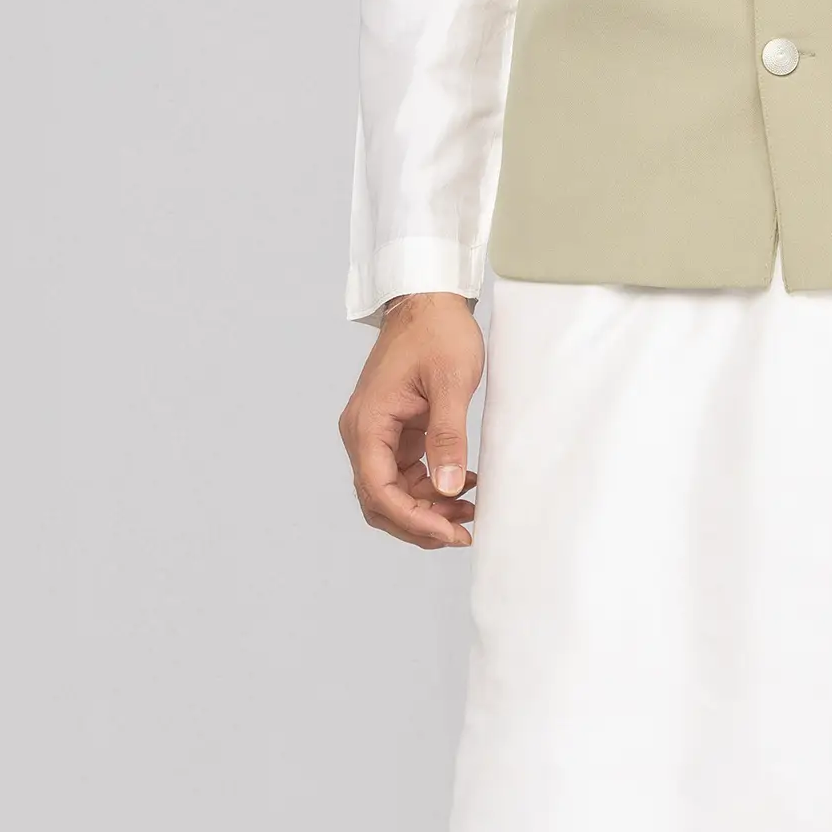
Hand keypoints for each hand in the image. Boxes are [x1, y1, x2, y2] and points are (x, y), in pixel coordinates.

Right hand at [339, 292, 483, 548]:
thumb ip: (447, 438)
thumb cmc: (437, 331)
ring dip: (427, 507)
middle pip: (380, 500)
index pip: (380, 492)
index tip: (450, 534)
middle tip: (462, 533)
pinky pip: (404, 472)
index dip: (414, 521)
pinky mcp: (392, 428)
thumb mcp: (451, 383)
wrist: (429, 297)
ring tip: (469, 512)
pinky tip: (461, 485)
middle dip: (419, 522)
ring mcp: (376, 431)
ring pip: (393, 490)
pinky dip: (430, 485)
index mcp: (367, 424)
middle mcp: (362, 432)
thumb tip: (449, 490)